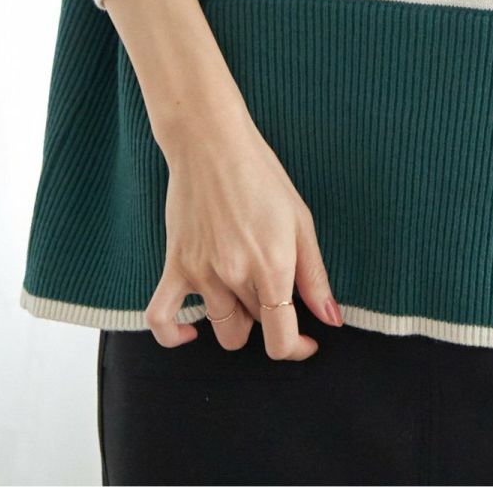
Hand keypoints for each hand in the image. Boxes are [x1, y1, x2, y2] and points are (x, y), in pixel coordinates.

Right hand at [144, 108, 343, 360]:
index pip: (281, 338)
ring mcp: (201, 272)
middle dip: (268, 318)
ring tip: (243, 286)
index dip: (297, 349)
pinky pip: (161, 317)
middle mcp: (235, 274)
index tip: (306, 342)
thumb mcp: (301, 221)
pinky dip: (173, 335)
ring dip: (236, 318)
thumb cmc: (262, 176)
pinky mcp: (175, 264)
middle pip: (253, 329)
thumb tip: (332, 321)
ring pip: (221, 328)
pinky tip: (190, 331)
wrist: (212, 143)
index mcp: (273, 265)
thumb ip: (315, 276)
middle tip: (271, 286)